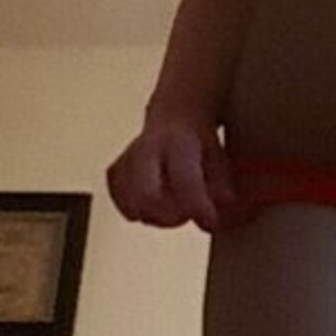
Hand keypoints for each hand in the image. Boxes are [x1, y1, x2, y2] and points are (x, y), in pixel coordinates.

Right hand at [105, 114, 250, 232]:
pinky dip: (131, 208)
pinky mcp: (116, 168)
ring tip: (169, 211)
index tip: (211, 222)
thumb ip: (219, 187)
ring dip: (150, 214)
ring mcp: (128, 157)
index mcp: (179, 142)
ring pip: (128, 198)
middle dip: (166, 215)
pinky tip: (149, 208)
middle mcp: (148, 147)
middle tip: (183, 217)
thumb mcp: (219, 157)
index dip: (198, 207)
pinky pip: (116, 194)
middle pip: (146, 194)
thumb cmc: (201, 142)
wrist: (175, 114)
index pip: (185, 180)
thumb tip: (212, 221)